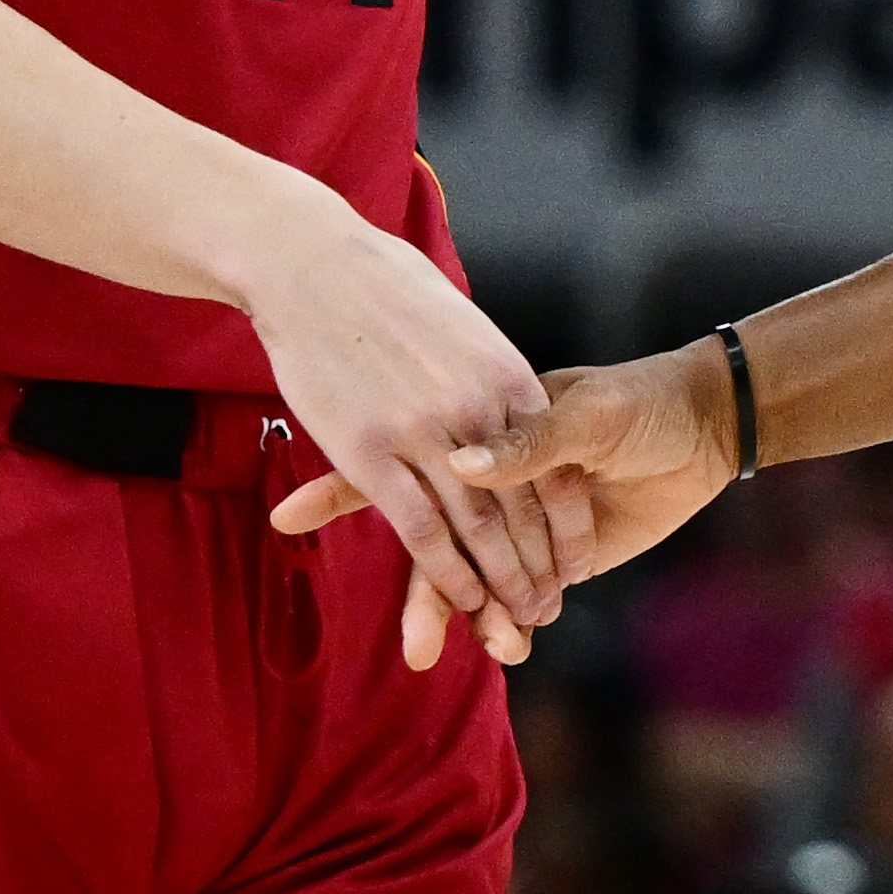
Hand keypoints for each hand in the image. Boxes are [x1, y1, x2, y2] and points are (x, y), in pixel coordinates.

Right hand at [232, 185, 570, 665]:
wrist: (316, 259)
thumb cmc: (390, 287)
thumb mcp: (468, 329)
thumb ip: (501, 385)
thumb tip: (529, 435)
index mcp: (510, 380)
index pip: (549, 472)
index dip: (562, 529)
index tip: (576, 566)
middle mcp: (478, 410)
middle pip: (520, 514)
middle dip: (536, 574)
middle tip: (544, 617)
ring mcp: (428, 433)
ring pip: (478, 532)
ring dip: (496, 588)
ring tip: (508, 634)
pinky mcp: (377, 451)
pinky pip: (422, 529)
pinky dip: (444, 573)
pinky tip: (453, 605)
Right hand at [276, 337, 744, 668]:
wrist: (706, 424)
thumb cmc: (641, 402)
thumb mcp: (588, 412)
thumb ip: (530, 442)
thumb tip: (462, 466)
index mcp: (482, 434)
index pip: (399, 464)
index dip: (338, 492)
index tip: (284, 518)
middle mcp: (489, 480)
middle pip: (429, 540)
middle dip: (420, 595)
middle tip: (413, 646)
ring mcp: (517, 521)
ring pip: (467, 575)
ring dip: (462, 618)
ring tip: (452, 656)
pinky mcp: (557, 553)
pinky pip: (513, 590)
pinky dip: (501, 618)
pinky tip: (496, 646)